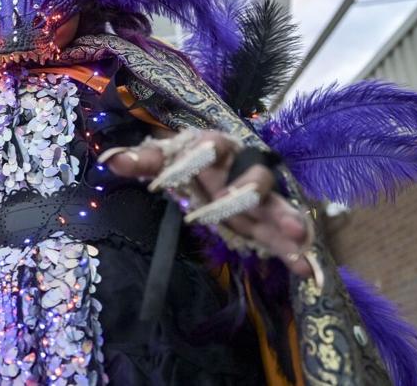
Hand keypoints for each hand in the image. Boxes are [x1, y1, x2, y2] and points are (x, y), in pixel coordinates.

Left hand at [102, 130, 314, 278]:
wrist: (213, 169)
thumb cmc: (187, 162)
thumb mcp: (164, 160)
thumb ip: (142, 160)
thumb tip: (111, 160)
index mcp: (218, 147)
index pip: (210, 147)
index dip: (197, 158)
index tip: (183, 168)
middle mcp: (244, 170)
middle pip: (253, 178)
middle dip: (250, 190)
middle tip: (244, 200)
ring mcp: (261, 198)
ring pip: (275, 208)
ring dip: (286, 221)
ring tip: (296, 236)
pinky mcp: (267, 223)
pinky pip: (284, 237)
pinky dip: (295, 252)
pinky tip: (305, 269)